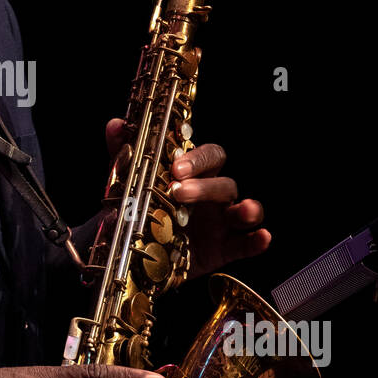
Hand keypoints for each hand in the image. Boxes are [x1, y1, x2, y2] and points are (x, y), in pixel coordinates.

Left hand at [105, 121, 270, 279]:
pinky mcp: (223, 249)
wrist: (133, 252)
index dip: (198, 160)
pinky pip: (245, 244)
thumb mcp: (128, 184)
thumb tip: (115, 124)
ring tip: (244, 211)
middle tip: (180, 192)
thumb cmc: (140, 211)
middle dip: (206, 187)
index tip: (176, 168)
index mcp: (194, 175)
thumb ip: (125, 154)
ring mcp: (220, 223)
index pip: (208, 157)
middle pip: (224, 183)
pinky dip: (257, 241)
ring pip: (243, 211)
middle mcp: (211, 196)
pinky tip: (262, 238)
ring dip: (249, 209)